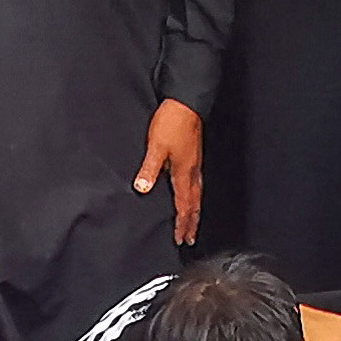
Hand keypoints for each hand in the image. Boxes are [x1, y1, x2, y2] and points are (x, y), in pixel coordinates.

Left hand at [134, 98, 204, 244]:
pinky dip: (195, 195)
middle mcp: (192, 171)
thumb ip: (149, 169)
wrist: (186, 102)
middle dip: (192, 222)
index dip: (181, 223)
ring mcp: (195, 163)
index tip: (180, 238)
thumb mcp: (156, 146)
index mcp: (184, 172)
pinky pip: (197, 182)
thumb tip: (142, 188)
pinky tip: (191, 192)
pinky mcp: (194, 155)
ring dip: (195, 210)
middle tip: (190, 238)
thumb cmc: (173, 122)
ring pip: (197, 194)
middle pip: (194, 204)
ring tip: (193, 221)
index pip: (183, 205)